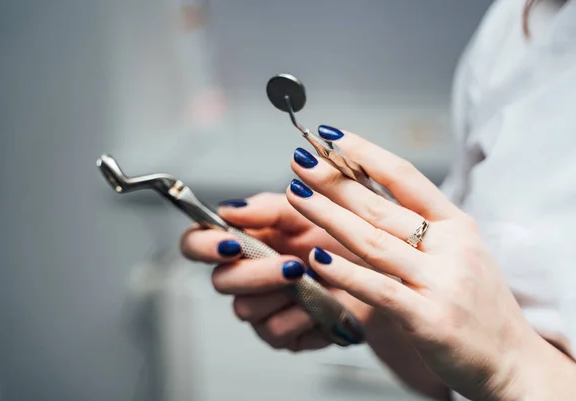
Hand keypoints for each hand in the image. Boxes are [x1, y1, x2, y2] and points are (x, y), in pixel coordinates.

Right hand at [180, 192, 373, 350]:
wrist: (377, 265)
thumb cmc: (337, 234)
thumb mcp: (303, 210)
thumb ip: (265, 208)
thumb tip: (228, 209)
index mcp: (242, 240)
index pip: (197, 245)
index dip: (204, 246)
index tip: (228, 243)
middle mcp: (244, 276)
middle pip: (220, 282)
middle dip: (255, 273)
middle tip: (292, 264)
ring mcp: (260, 307)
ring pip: (245, 309)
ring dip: (281, 292)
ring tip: (313, 278)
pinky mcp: (282, 334)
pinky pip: (275, 331)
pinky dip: (300, 315)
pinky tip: (321, 301)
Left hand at [286, 128, 546, 400]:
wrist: (512, 359)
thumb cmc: (476, 303)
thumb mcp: (458, 253)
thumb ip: (419, 228)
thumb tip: (365, 197)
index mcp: (457, 224)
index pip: (405, 176)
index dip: (365, 153)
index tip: (330, 136)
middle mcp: (451, 247)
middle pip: (380, 206)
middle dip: (334, 180)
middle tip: (300, 160)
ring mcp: (441, 282)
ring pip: (373, 241)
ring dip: (328, 216)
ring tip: (296, 195)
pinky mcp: (429, 319)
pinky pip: (378, 289)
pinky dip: (344, 273)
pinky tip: (315, 258)